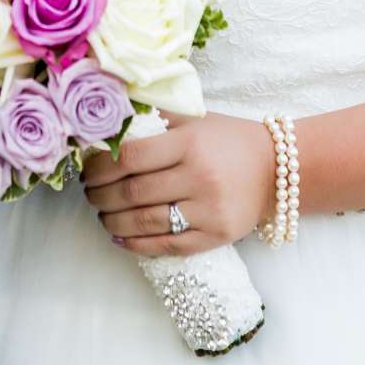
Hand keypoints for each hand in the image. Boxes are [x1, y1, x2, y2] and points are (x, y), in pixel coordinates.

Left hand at [83, 114, 275, 254]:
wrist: (276, 170)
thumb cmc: (228, 140)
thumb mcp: (194, 120)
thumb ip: (155, 119)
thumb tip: (108, 125)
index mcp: (190, 143)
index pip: (130, 157)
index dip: (99, 167)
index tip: (88, 171)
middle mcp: (199, 176)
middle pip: (133, 192)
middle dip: (101, 197)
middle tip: (90, 195)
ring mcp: (209, 209)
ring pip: (145, 222)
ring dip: (113, 222)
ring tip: (103, 216)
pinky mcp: (216, 235)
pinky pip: (167, 245)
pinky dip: (137, 245)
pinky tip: (120, 239)